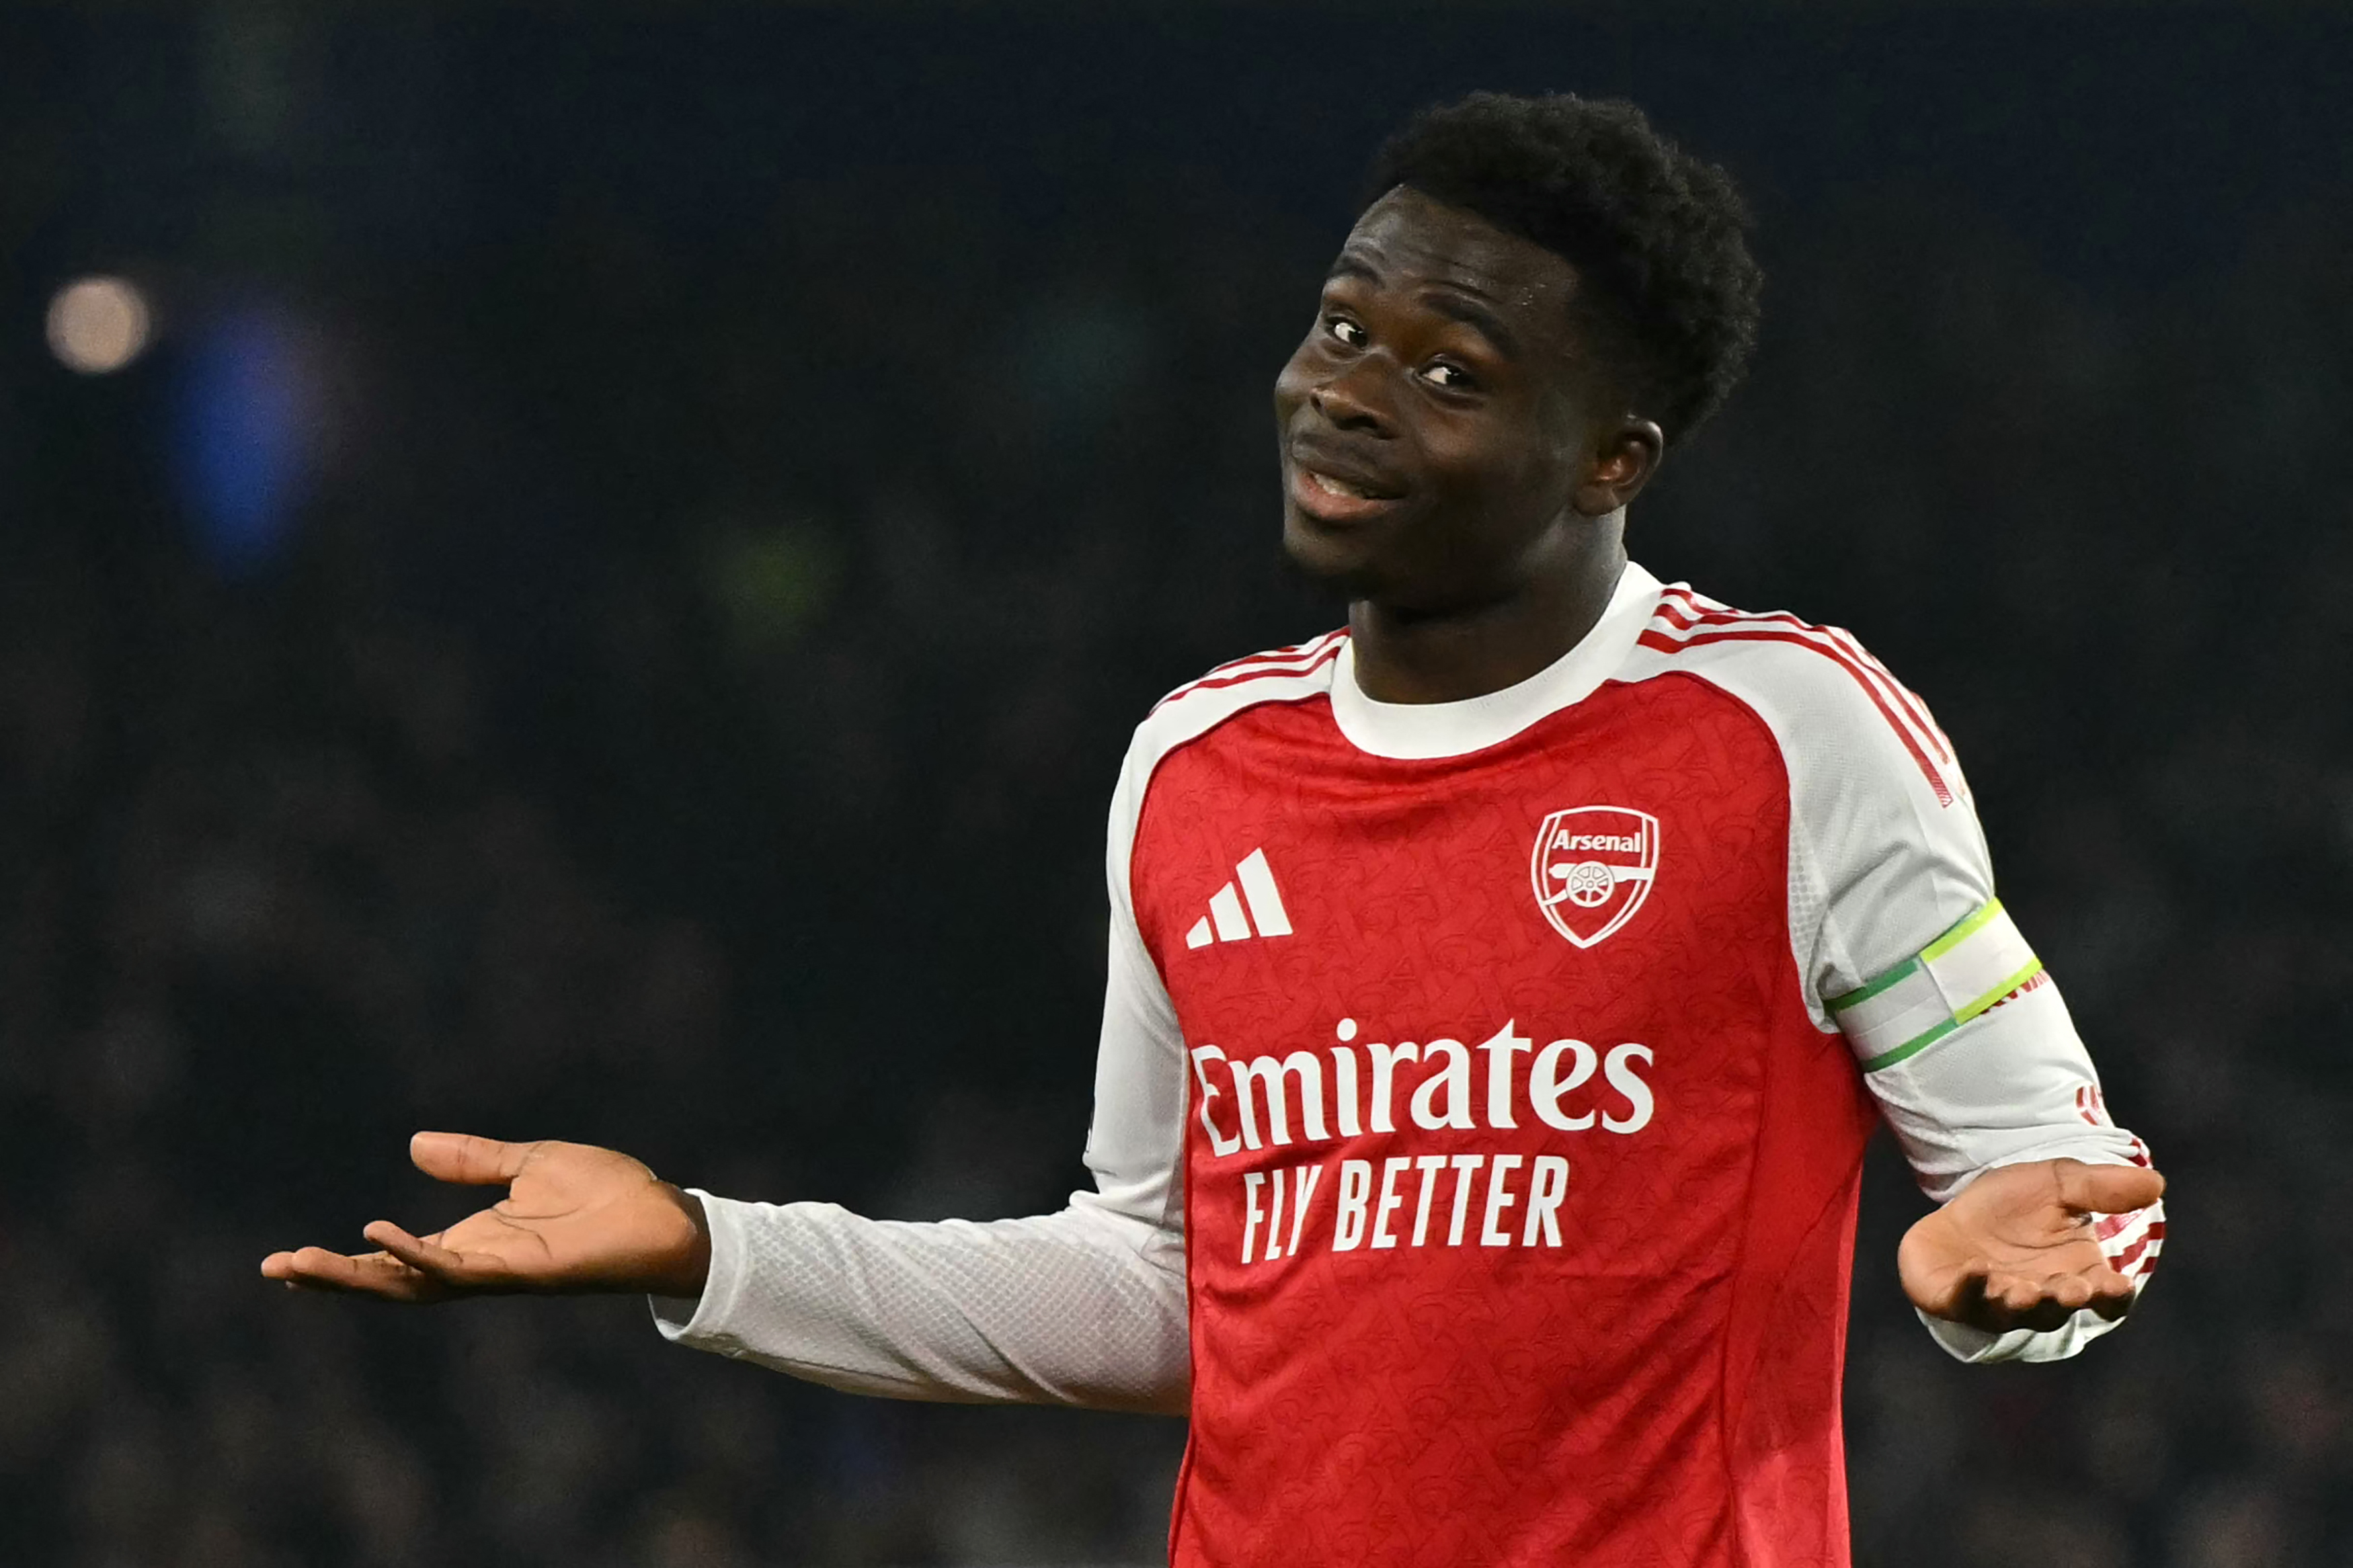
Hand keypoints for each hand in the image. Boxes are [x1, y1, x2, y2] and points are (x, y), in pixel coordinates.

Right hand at [260, 1133, 711, 1301]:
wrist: (663, 1217)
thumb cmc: (607, 1194)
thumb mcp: (530, 1164)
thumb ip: (474, 1159)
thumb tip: (414, 1143)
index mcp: (473, 1241)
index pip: (394, 1260)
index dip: (345, 1261)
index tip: (289, 1260)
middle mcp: (475, 1264)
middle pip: (387, 1281)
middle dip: (329, 1278)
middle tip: (273, 1270)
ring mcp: (493, 1272)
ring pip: (408, 1285)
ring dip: (354, 1274)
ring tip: (299, 1263)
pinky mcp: (519, 1272)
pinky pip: (455, 1268)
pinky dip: (414, 1254)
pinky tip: (378, 1235)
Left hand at [1899, 1157, 2164, 1333]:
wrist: (1959, 1211)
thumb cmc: (2017, 1206)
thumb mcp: (2059, 1184)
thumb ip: (2102, 1188)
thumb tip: (2156, 1182)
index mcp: (2078, 1276)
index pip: (2107, 1298)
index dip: (2114, 1295)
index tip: (2119, 1284)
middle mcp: (2042, 1298)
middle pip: (2059, 1309)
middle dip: (2065, 1299)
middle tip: (2071, 1289)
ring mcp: (1997, 1304)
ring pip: (2012, 1313)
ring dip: (2019, 1302)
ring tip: (2022, 1289)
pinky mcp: (1954, 1300)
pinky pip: (1962, 1302)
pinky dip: (1969, 1289)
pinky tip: (1975, 1269)